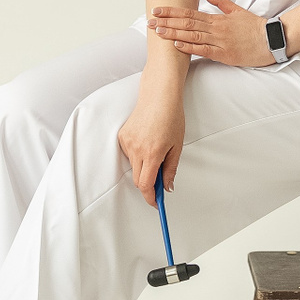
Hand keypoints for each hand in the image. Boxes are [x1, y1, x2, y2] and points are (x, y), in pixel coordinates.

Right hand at [116, 91, 183, 206]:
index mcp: (152, 153)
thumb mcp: (177, 146)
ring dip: (144, 167)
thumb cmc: (171, 117)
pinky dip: (138, 155)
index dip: (150, 197)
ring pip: (133, 166)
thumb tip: (167, 187)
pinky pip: (129, 154)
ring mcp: (127, 142)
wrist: (159, 95)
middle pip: (138, 179)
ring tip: (157, 150)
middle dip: (148, 184)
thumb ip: (170, 169)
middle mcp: (136, 149)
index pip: (145, 184)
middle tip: (160, 181)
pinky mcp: (122, 136)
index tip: (155, 203)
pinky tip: (147, 141)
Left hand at [147, 0, 275, 67]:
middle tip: (149, 21)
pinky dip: (189, 47)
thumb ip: (219, 1)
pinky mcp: (224, 55)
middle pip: (187, 24)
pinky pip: (203, 50)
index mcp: (217, 18)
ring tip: (157, 31)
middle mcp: (216, 29)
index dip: (172, 11)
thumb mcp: (236, 9)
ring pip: (192, 36)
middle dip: (166, 22)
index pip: (190, 13)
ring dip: (173, 33)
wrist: (272, 39)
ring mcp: (219, 42)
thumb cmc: (254, 26)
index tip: (157, 10)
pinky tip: (177, 45)